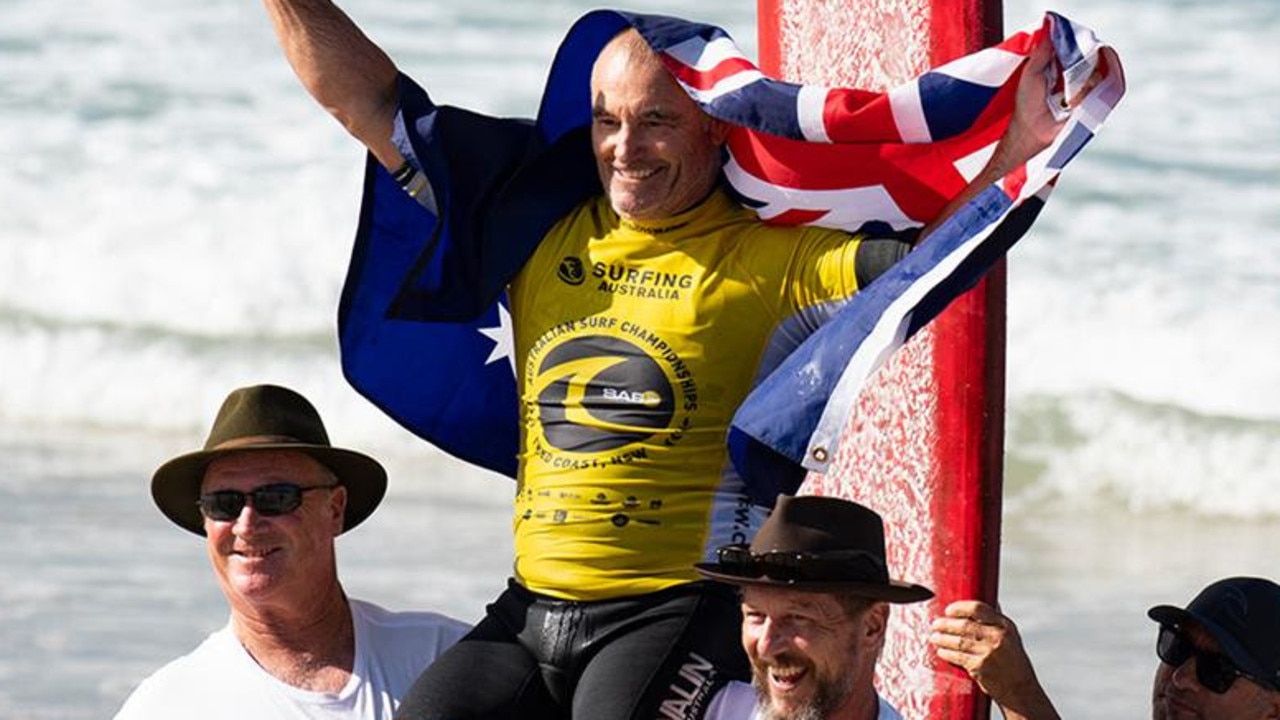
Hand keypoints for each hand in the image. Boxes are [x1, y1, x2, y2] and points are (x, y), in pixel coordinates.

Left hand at [930, 601, 1059, 719]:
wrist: (1021, 690)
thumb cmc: (1014, 662)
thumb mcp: (1011, 637)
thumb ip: (995, 620)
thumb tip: (984, 603)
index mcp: (1005, 626)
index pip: (978, 608)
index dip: (959, 608)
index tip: (948, 610)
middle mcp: (998, 637)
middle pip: (964, 625)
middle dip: (946, 624)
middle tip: (935, 624)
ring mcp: (988, 652)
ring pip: (958, 641)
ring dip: (942, 638)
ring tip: (934, 637)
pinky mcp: (980, 667)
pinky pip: (957, 656)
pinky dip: (946, 653)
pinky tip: (941, 651)